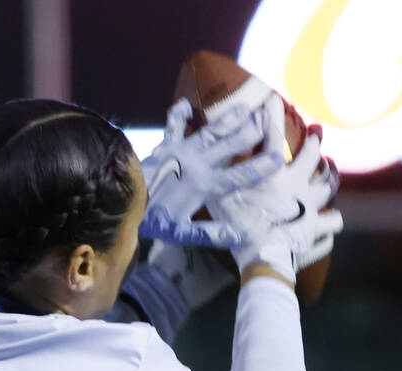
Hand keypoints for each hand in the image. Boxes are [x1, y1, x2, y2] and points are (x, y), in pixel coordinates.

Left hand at [139, 98, 284, 247]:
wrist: (122, 200)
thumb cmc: (151, 219)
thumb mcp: (181, 233)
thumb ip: (212, 233)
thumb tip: (241, 236)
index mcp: (206, 185)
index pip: (241, 175)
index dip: (262, 166)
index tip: (279, 157)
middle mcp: (198, 163)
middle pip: (232, 144)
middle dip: (253, 130)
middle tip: (270, 116)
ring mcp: (181, 151)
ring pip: (211, 131)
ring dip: (229, 118)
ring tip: (246, 105)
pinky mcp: (164, 146)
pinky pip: (174, 127)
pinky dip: (178, 115)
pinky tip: (184, 103)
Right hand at [208, 96, 343, 281]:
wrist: (263, 257)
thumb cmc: (240, 228)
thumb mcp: (220, 202)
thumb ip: (218, 181)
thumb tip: (205, 165)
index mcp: (273, 175)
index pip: (273, 138)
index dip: (272, 116)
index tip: (274, 99)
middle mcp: (296, 185)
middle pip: (312, 156)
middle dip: (315, 140)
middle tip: (317, 130)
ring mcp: (310, 205)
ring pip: (328, 184)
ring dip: (330, 174)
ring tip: (331, 167)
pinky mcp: (316, 226)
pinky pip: (332, 220)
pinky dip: (332, 219)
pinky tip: (331, 217)